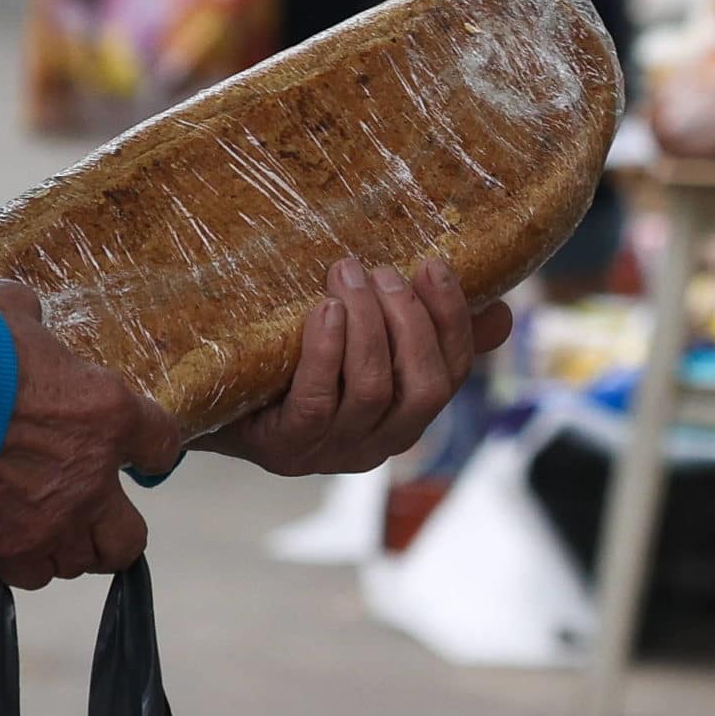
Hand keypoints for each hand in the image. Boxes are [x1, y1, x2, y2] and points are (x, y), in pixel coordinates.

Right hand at [0, 280, 181, 589]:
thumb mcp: (10, 312)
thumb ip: (29, 315)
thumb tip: (24, 311)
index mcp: (108, 412)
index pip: (161, 443)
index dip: (152, 450)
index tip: (142, 453)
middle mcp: (92, 477)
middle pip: (131, 536)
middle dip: (116, 525)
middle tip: (95, 509)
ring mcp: (55, 520)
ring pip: (84, 560)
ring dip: (70, 544)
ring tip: (49, 525)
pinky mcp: (10, 549)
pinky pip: (35, 574)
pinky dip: (28, 561)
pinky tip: (14, 539)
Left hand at [197, 258, 514, 477]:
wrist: (212, 398)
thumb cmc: (295, 363)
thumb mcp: (364, 343)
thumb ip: (428, 332)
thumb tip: (502, 314)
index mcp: (405, 416)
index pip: (452, 374)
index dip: (452, 321)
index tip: (433, 265)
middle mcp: (376, 442)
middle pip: (422, 389)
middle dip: (410, 321)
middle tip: (381, 269)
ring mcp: (330, 450)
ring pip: (372, 391)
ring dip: (367, 325)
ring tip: (346, 275)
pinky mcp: (285, 447)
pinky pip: (317, 402)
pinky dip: (327, 351)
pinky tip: (323, 311)